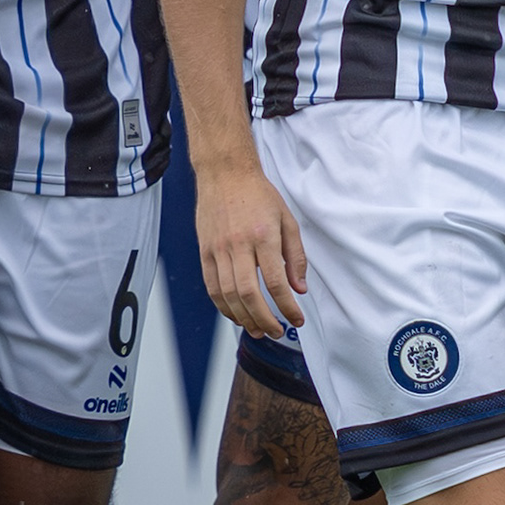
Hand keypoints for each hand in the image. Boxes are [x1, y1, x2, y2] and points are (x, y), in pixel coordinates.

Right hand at [195, 155, 307, 336]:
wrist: (225, 173)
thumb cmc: (258, 195)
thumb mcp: (287, 220)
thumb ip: (296, 256)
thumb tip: (299, 288)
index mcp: (263, 236)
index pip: (276, 282)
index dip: (287, 306)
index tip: (297, 318)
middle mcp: (239, 244)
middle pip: (249, 294)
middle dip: (264, 319)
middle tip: (276, 331)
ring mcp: (218, 249)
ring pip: (228, 294)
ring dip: (243, 318)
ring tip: (258, 329)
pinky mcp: (205, 251)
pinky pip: (212, 286)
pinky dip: (224, 306)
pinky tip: (236, 314)